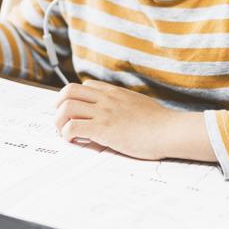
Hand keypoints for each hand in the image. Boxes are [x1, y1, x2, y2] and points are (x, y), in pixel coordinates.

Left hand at [54, 80, 205, 160]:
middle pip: (69, 91)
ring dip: (59, 121)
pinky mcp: (103, 129)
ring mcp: (104, 113)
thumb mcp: (141, 104)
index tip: (77, 113)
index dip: (76, 98)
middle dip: (59, 105)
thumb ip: (128, 104)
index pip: (86, 86)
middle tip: (62, 121)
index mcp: (115, 93)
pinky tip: (73, 142)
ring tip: (64, 133)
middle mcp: (106, 99)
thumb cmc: (161, 123)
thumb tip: (124, 113)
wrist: (169, 131)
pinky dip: (67, 135)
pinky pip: (73, 128)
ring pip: (66, 107)